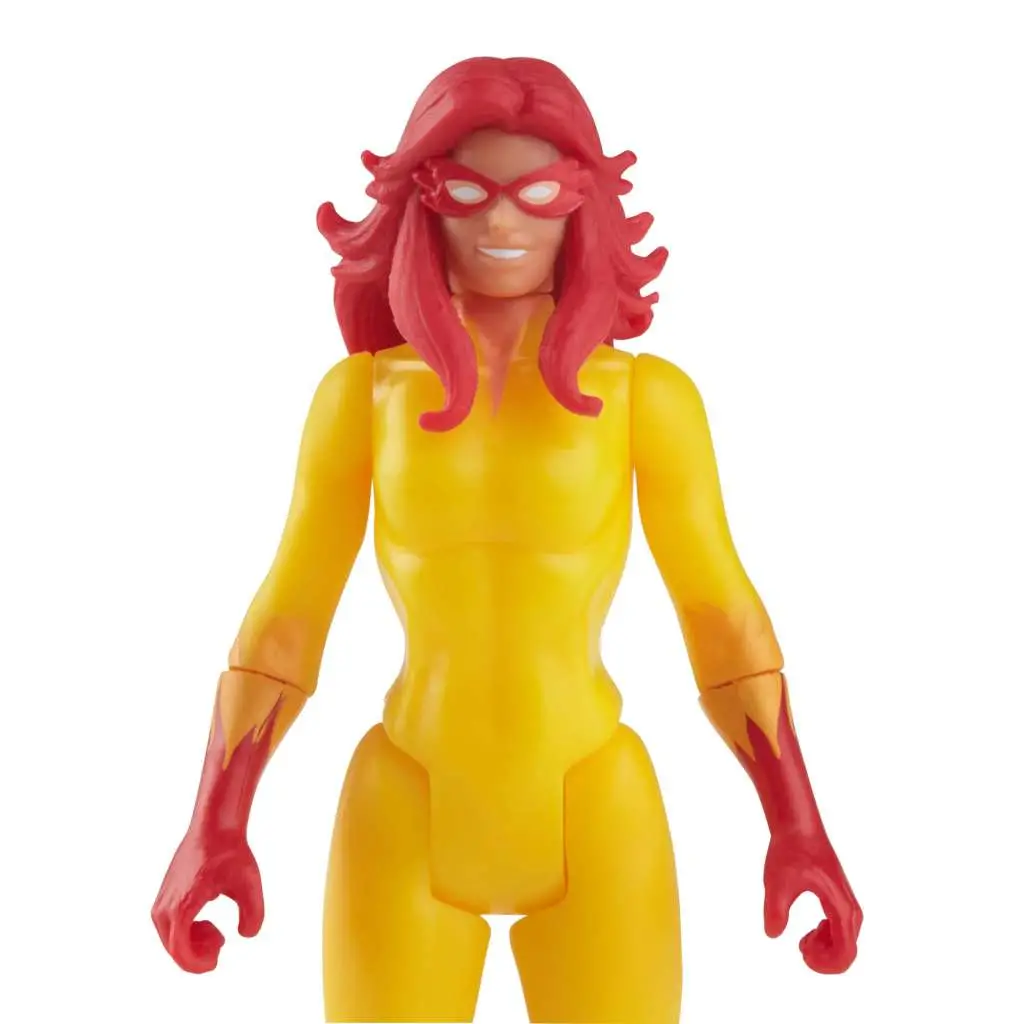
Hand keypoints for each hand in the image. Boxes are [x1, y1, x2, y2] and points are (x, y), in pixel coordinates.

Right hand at [152, 827, 264, 972]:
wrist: (214, 826)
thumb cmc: (230, 853)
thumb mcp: (250, 884)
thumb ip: (254, 914)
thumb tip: (246, 935)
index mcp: (181, 906)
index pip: (180, 951)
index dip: (198, 964)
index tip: (217, 960)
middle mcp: (164, 906)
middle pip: (174, 949)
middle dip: (198, 955)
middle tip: (221, 941)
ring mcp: (161, 901)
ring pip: (170, 940)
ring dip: (192, 944)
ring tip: (215, 933)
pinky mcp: (164, 896)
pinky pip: (170, 928)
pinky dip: (186, 933)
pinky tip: (204, 924)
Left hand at [763, 828, 861, 973]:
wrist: (798, 826)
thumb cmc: (789, 851)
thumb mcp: (776, 882)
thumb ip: (775, 910)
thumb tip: (773, 934)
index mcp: (840, 906)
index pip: (846, 952)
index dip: (826, 965)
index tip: (802, 955)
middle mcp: (850, 907)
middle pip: (848, 951)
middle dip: (825, 959)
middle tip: (801, 948)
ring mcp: (847, 902)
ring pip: (847, 942)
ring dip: (827, 949)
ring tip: (803, 941)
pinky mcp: (840, 899)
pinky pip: (842, 930)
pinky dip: (828, 938)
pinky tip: (812, 932)